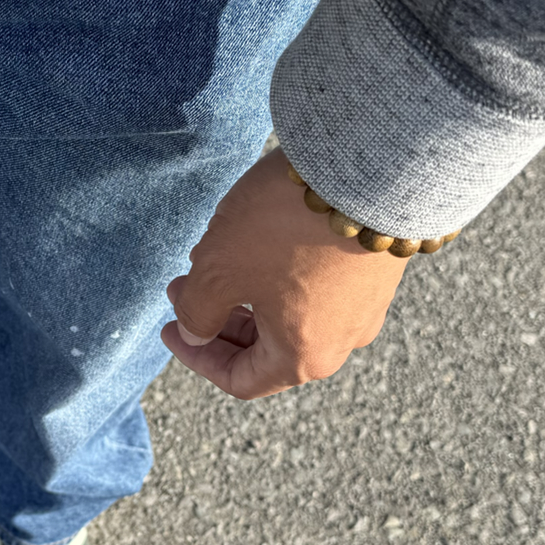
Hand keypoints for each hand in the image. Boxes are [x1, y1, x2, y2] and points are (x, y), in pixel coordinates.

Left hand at [161, 149, 411, 399]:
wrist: (368, 164)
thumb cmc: (284, 226)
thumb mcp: (219, 270)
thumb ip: (198, 311)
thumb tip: (195, 332)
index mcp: (303, 356)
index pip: (242, 380)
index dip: (197, 358)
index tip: (169, 329)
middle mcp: (341, 340)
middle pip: (268, 350)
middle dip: (218, 320)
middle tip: (183, 287)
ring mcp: (365, 304)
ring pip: (292, 315)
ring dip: (247, 296)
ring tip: (211, 258)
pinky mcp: (376, 268)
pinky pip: (319, 287)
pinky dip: (280, 277)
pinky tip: (252, 242)